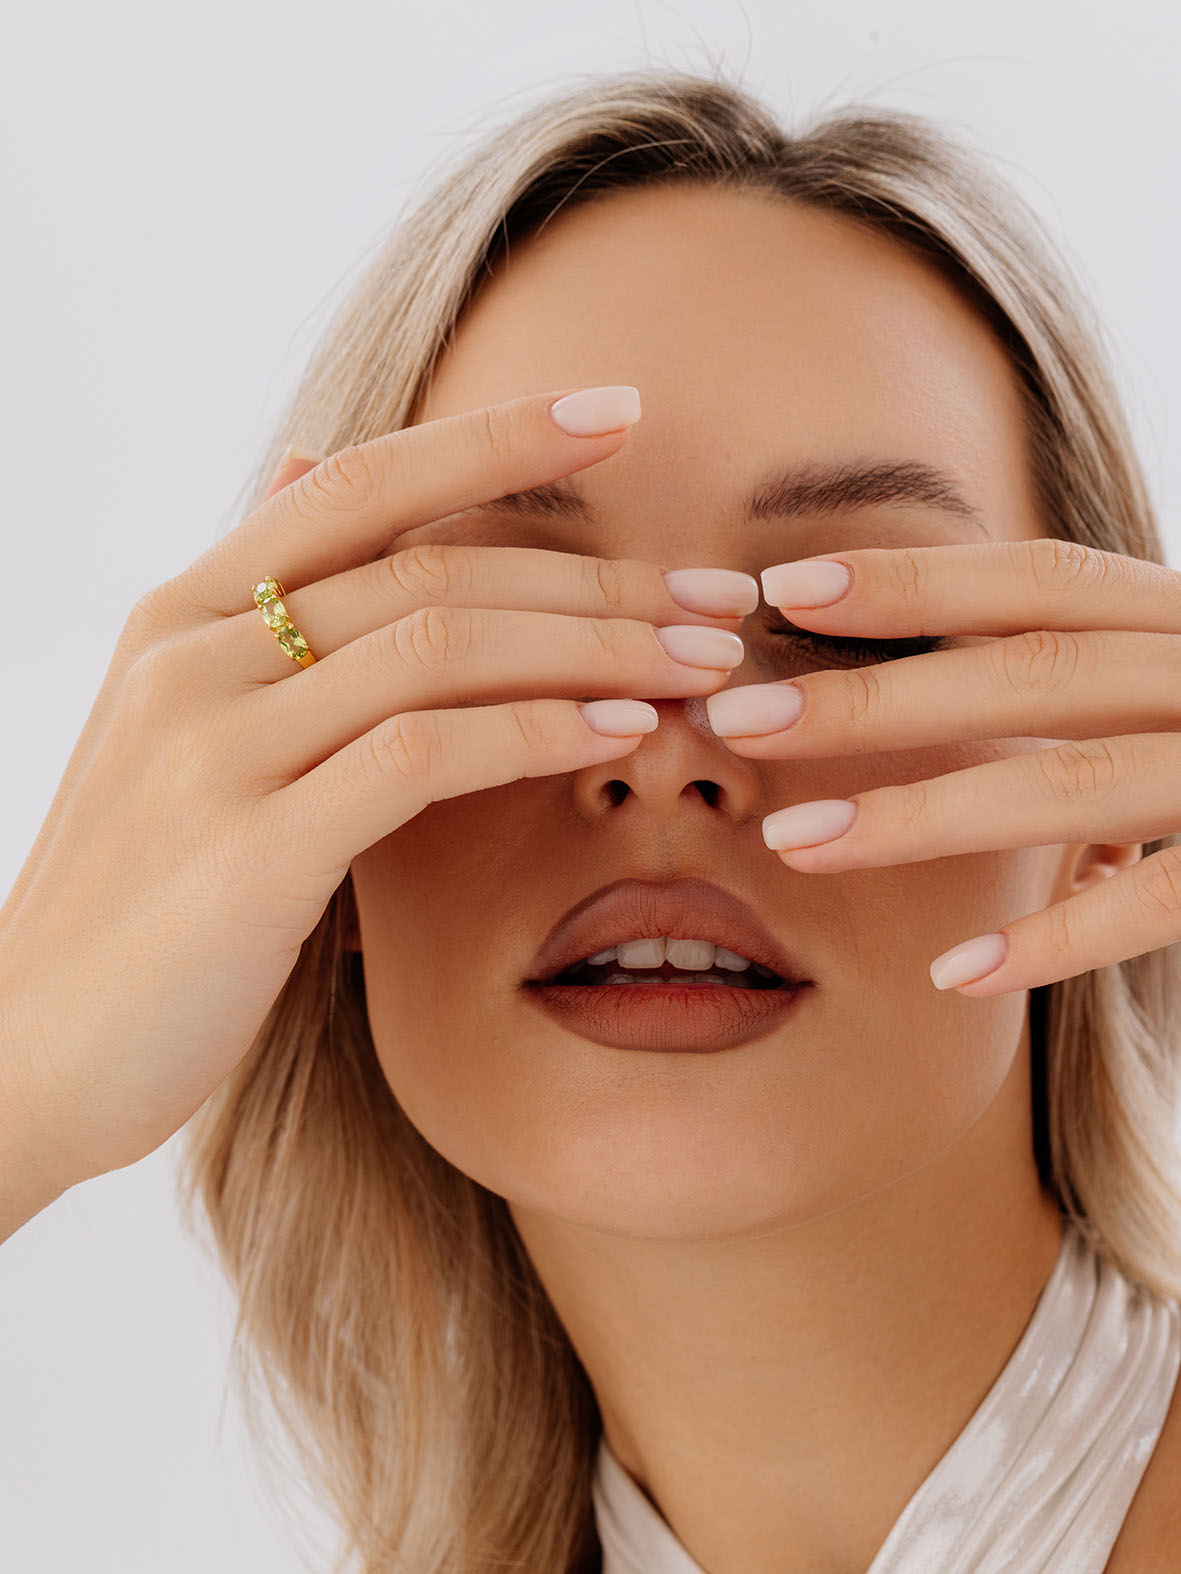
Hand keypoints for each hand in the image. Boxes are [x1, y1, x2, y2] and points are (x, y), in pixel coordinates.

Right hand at [0, 387, 754, 1207]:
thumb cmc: (140, 898)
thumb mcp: (185, 733)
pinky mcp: (250, 849)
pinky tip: (621, 731)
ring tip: (702, 660)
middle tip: (720, 593)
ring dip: (595, 646)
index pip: (361, 483)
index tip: (622, 412)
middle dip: (598, 572)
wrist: (27, 1046)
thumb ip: (261, 615)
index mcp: (183, 612)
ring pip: (440, 643)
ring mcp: (214, 745)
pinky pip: (422, 754)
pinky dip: (537, 732)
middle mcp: (193, 654)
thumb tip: (303, 477)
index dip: (499, 437)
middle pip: (432, 565)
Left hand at [703, 539, 1180, 996]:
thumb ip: (1093, 675)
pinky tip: (950, 972)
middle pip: (1027, 675)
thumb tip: (944, 686)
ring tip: (795, 844)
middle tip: (736, 721)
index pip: (1037, 584)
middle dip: (872, 700)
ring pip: (1070, 785)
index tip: (784, 587)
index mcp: (1179, 619)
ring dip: (922, 817)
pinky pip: (1153, 906)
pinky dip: (1054, 939)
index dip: (914, 581)